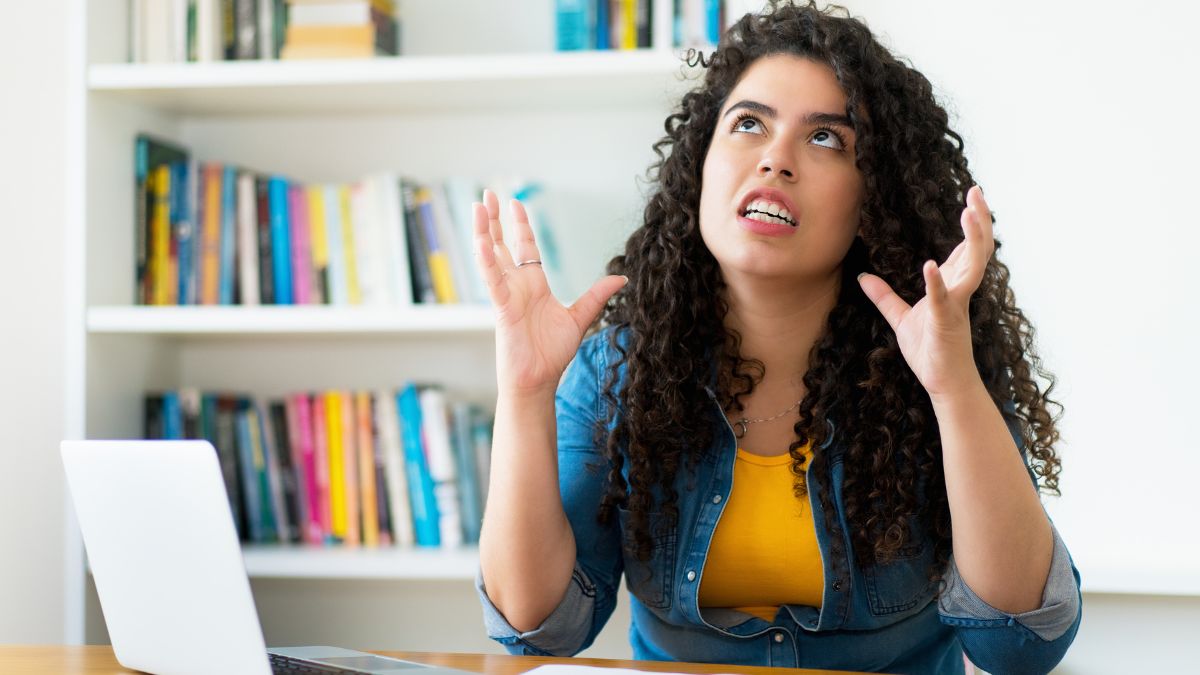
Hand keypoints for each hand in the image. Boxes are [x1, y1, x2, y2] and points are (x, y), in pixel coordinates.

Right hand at [473, 189, 627, 396]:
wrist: (539, 379)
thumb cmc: (552, 353)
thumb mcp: (579, 318)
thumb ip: (597, 296)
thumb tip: (621, 278)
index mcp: (533, 286)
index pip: (525, 248)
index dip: (520, 226)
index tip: (514, 204)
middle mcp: (517, 286)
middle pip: (502, 246)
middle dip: (495, 220)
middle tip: (486, 195)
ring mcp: (507, 295)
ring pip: (491, 257)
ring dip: (484, 232)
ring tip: (477, 206)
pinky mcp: (502, 308)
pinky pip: (492, 281)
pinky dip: (486, 261)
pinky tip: (480, 241)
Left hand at [857, 185, 992, 400]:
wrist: (943, 384)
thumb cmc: (930, 352)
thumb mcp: (901, 319)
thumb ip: (884, 297)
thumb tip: (863, 278)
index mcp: (952, 287)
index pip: (966, 249)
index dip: (972, 223)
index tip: (972, 198)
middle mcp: (960, 291)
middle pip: (978, 249)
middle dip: (981, 220)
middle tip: (977, 191)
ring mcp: (956, 305)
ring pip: (972, 266)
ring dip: (972, 239)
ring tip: (969, 212)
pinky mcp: (946, 323)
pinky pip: (943, 299)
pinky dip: (936, 282)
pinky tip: (930, 264)